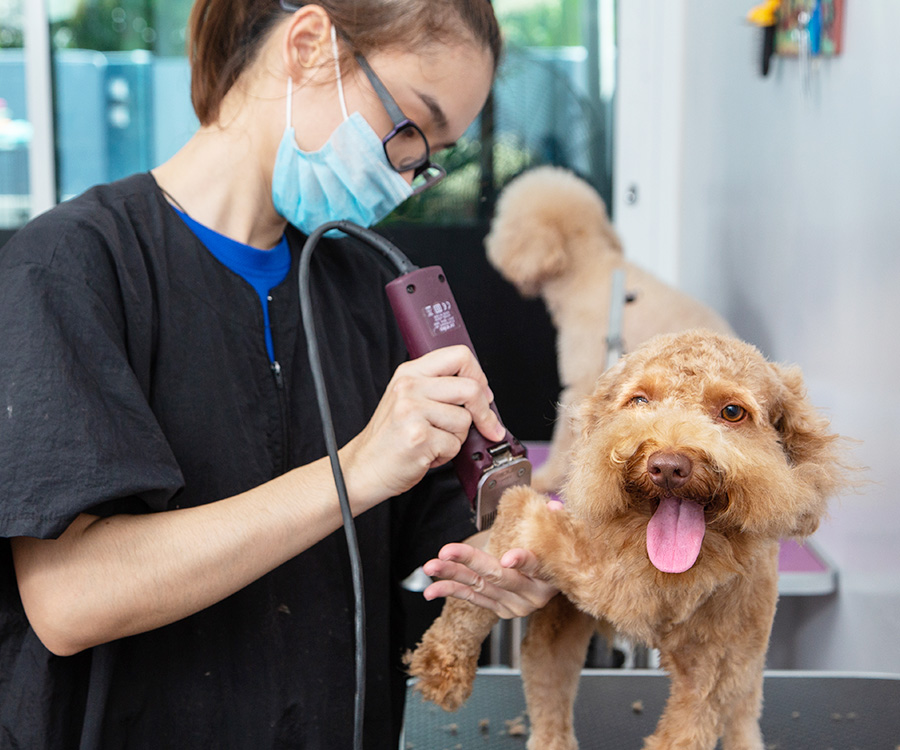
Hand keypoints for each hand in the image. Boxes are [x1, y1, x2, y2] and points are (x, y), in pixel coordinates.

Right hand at [341, 345, 504, 507]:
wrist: (364, 467)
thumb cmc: (390, 438)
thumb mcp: (408, 400)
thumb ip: (439, 388)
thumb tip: (483, 392)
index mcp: (409, 373)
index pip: (459, 356)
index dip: (479, 376)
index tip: (484, 394)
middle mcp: (409, 387)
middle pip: (470, 388)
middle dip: (484, 412)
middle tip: (485, 425)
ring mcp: (411, 411)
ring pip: (464, 420)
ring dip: (457, 437)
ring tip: (434, 441)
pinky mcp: (418, 436)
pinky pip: (455, 445)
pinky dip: (447, 455)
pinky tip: (428, 454)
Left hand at [420, 523, 560, 619]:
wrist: (550, 581)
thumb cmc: (550, 551)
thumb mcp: (556, 536)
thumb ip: (556, 521)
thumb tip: (555, 506)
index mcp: (550, 575)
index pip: (537, 566)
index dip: (523, 561)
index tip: (507, 558)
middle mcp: (532, 595)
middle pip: (498, 575)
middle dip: (469, 562)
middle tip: (445, 552)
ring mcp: (515, 605)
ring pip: (479, 586)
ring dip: (451, 576)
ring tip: (430, 567)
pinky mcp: (499, 610)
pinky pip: (473, 598)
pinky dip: (451, 591)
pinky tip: (432, 590)